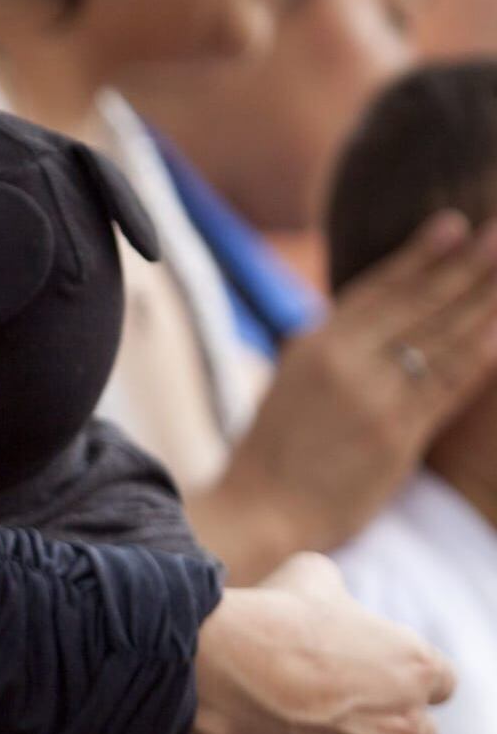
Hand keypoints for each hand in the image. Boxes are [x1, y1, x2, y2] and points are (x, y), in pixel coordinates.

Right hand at [191, 554, 453, 733]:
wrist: (217, 669)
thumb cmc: (262, 619)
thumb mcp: (310, 577)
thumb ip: (338, 593)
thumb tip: (331, 600)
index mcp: (413, 664)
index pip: (440, 683)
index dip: (408, 682)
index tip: (377, 683)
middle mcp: (408, 719)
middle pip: (424, 732)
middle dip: (392, 726)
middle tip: (348, 718)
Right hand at [196, 212, 496, 582]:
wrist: (258, 510)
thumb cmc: (273, 453)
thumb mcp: (292, 385)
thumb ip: (334, 352)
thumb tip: (372, 325)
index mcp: (313, 344)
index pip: (377, 289)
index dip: (419, 256)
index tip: (454, 224)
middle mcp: (342, 360)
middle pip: (417, 305)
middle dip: (465, 267)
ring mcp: (371, 396)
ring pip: (442, 339)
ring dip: (484, 302)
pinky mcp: (395, 433)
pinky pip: (449, 385)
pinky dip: (480, 355)